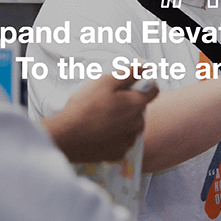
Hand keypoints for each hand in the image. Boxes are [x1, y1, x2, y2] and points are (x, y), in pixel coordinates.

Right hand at [43, 74, 158, 162]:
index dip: (144, 83)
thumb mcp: (106, 82)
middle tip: (108, 100)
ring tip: (101, 116)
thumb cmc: (85, 107)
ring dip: (122, 119)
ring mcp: (129, 141)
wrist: (67, 137)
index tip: (132, 82)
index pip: (154, 90)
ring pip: (131, 125)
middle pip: (140, 108)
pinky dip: (114, 135)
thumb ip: (129, 73)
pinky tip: (99, 131)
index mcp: (136, 105)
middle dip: (128, 102)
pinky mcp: (118, 153)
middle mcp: (138, 124)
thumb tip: (144, 67)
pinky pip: (122, 140)